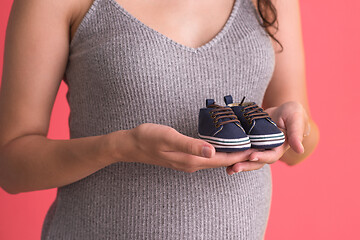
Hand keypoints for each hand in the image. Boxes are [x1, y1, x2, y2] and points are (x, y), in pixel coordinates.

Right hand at [109, 123, 255, 172]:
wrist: (131, 145)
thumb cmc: (149, 138)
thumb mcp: (169, 138)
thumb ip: (191, 145)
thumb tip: (213, 152)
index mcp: (192, 160)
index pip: (222, 160)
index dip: (240, 155)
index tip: (257, 149)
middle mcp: (192, 164)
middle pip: (222, 162)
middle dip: (240, 156)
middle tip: (257, 147)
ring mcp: (188, 162)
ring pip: (216, 160)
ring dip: (231, 154)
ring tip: (245, 145)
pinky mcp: (185, 157)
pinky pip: (208, 157)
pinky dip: (219, 152)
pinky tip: (223, 145)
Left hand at [226, 101, 309, 174]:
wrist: (282, 110)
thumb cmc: (292, 113)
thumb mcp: (296, 119)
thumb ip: (296, 133)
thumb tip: (300, 149)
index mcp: (279, 148)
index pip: (270, 156)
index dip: (262, 157)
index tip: (252, 156)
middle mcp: (267, 151)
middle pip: (255, 162)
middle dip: (245, 165)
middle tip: (234, 168)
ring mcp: (257, 148)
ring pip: (246, 159)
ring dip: (237, 164)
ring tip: (227, 169)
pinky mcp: (248, 142)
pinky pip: (240, 150)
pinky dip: (232, 154)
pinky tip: (221, 156)